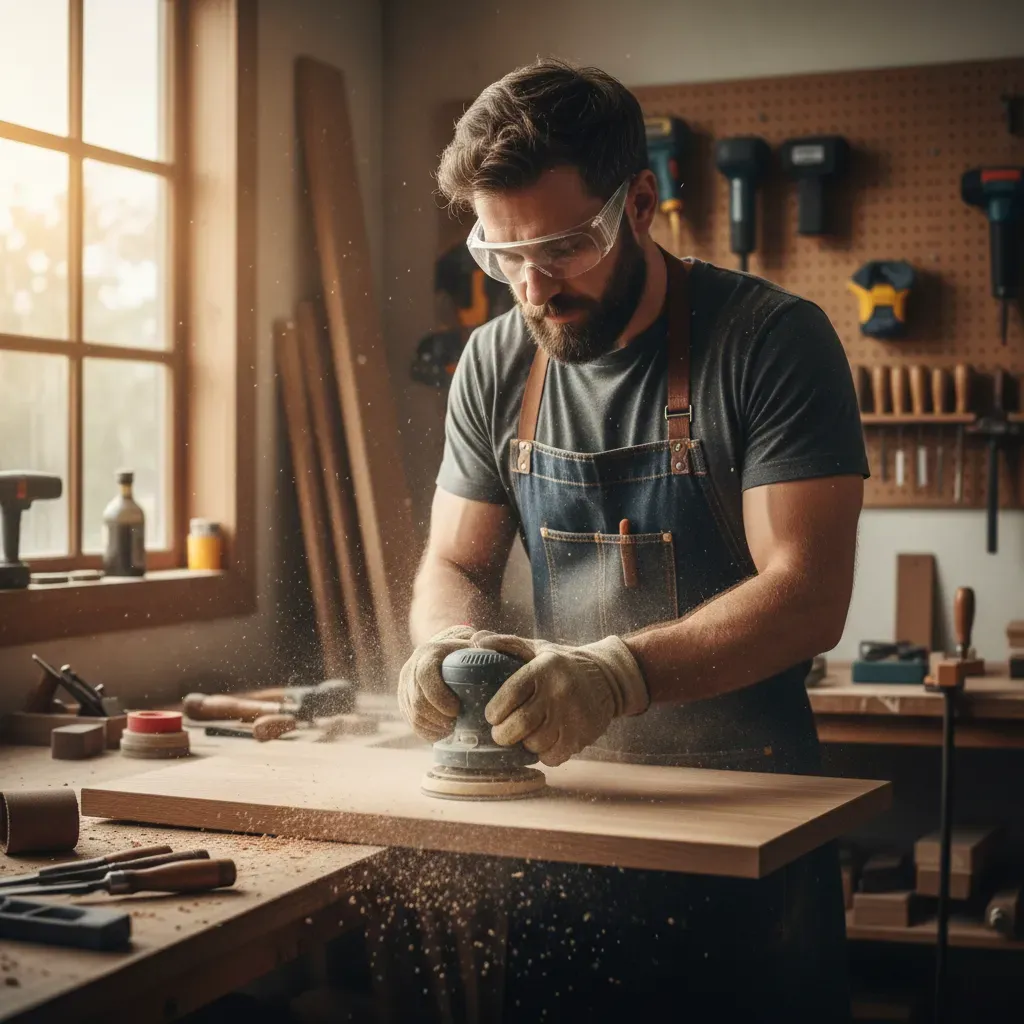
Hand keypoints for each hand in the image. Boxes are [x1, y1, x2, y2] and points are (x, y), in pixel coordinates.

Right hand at [397, 625, 474, 740]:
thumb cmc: (466, 650)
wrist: (444, 652)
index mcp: (428, 653)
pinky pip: (412, 723)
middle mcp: (411, 668)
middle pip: (418, 701)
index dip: (439, 696)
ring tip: (453, 729)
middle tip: (457, 723)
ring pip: (414, 716)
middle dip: (439, 718)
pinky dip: (428, 732)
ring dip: (434, 727)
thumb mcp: (473, 645)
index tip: (457, 709)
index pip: (425, 675)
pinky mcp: (404, 701)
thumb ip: (485, 646)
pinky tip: (444, 732)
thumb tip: (493, 655)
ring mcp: (405, 686)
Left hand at [475, 633, 648, 765]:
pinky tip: (544, 741)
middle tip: (501, 732)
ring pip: (534, 743)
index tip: (492, 715)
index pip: (510, 694)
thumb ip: (506, 644)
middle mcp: (559, 692)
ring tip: (525, 734)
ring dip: (525, 743)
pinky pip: (552, 757)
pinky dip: (543, 754)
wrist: (608, 678)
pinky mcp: (583, 736)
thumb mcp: (537, 648)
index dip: (495, 710)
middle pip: (519, 724)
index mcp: (544, 668)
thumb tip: (475, 641)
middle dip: (502, 734)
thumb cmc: (562, 664)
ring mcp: (572, 716)